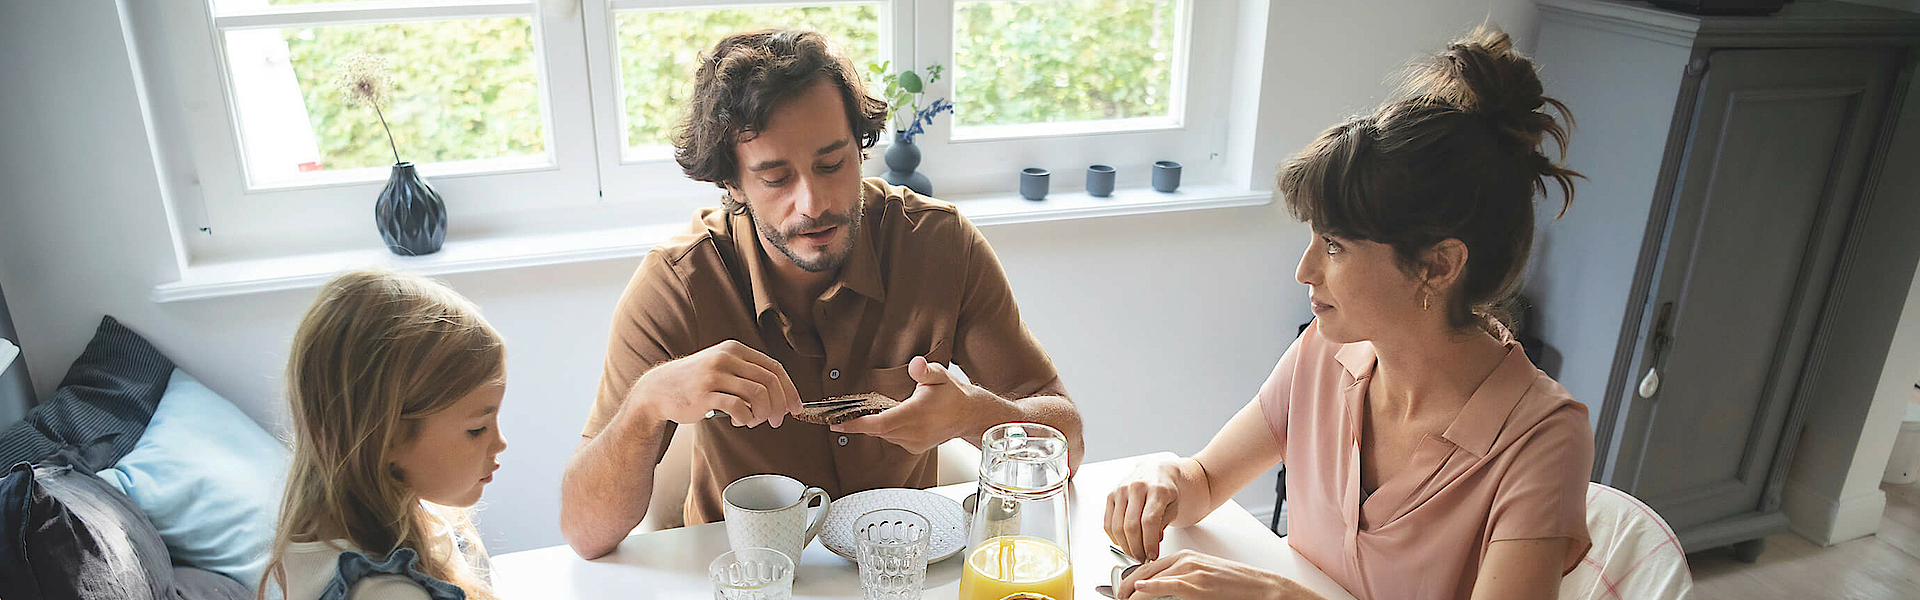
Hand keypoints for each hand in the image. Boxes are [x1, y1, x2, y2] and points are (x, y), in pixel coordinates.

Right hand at [627, 340, 800, 427]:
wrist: (659, 389)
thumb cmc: (696, 382)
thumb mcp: (722, 368)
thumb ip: (748, 376)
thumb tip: (782, 398)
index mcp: (735, 349)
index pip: (774, 368)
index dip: (789, 390)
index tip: (795, 408)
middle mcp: (727, 358)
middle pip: (770, 382)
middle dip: (779, 406)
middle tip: (777, 421)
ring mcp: (715, 374)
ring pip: (758, 395)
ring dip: (762, 414)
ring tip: (754, 421)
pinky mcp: (705, 393)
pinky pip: (738, 408)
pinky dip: (745, 418)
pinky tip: (739, 421)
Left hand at [831, 356, 1007, 453]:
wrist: (968, 415)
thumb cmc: (952, 394)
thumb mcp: (941, 375)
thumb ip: (926, 370)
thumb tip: (916, 364)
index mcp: (916, 414)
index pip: (880, 423)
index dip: (856, 424)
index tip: (837, 423)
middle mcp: (914, 432)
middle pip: (877, 430)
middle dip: (859, 422)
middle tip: (839, 414)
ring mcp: (914, 442)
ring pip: (884, 435)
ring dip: (873, 425)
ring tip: (865, 413)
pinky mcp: (915, 447)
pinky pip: (892, 439)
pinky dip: (886, 429)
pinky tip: (890, 418)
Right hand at [1105, 458, 1183, 561]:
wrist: (1156, 471)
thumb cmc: (1166, 490)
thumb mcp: (1173, 507)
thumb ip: (1162, 525)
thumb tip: (1151, 544)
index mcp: (1157, 490)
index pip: (1149, 521)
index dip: (1149, 542)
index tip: (1152, 555)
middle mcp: (1136, 487)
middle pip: (1131, 526)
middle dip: (1137, 548)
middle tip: (1143, 558)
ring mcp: (1121, 491)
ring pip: (1118, 526)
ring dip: (1125, 546)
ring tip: (1134, 553)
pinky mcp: (1111, 496)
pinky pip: (1108, 523)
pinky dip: (1115, 537)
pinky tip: (1124, 542)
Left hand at [1119, 550, 1312, 599]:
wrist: (1261, 587)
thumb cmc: (1236, 585)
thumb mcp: (1204, 579)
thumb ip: (1182, 581)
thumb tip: (1162, 592)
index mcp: (1186, 558)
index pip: (1149, 566)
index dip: (1130, 579)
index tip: (1120, 590)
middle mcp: (1186, 561)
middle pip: (1145, 570)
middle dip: (1125, 585)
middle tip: (1116, 597)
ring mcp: (1191, 571)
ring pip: (1152, 578)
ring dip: (1132, 591)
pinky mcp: (1198, 584)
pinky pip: (1169, 584)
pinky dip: (1151, 588)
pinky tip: (1138, 591)